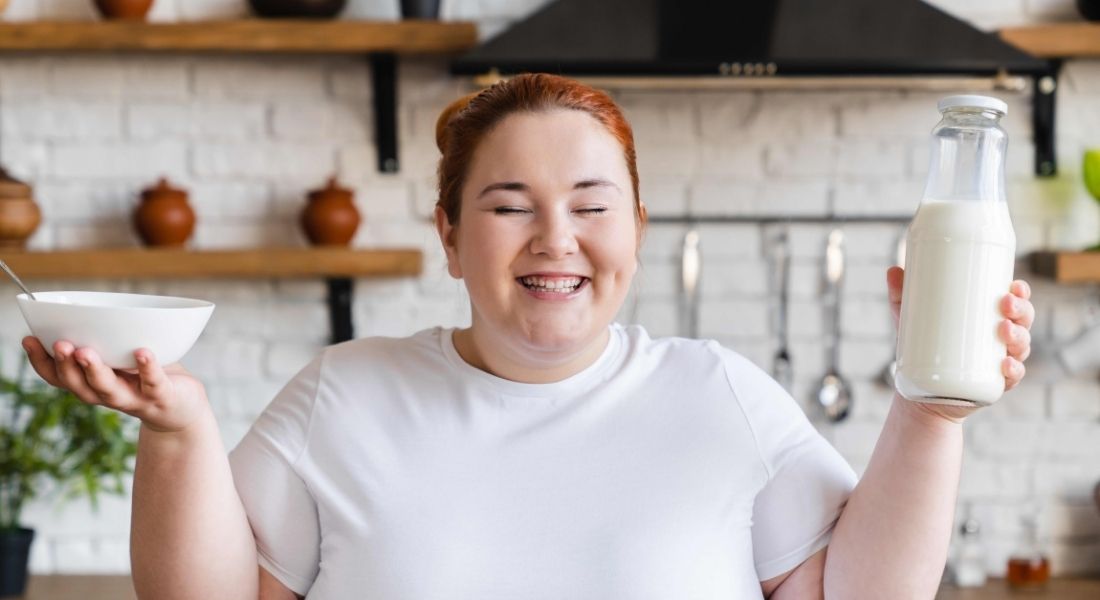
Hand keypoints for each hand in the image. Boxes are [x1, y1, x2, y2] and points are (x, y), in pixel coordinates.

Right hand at [22, 336, 209, 433]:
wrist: (183, 410)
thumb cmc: (147, 377)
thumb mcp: (121, 359)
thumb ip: (105, 342)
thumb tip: (82, 309)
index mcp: (93, 384)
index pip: (59, 377)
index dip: (41, 361)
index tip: (29, 339)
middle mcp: (108, 395)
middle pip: (79, 385)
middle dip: (65, 365)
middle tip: (59, 343)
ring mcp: (134, 398)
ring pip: (108, 389)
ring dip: (95, 371)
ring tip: (86, 352)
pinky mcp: (162, 397)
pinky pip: (153, 383)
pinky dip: (147, 367)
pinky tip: (142, 352)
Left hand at [886, 267, 1034, 420]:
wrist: (922, 391)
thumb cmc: (923, 347)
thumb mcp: (912, 319)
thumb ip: (902, 295)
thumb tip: (892, 269)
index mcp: (989, 317)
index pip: (1014, 301)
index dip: (1021, 292)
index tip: (1015, 285)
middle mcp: (1002, 338)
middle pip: (1022, 320)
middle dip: (1020, 310)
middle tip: (1005, 304)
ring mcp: (1001, 361)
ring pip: (1020, 346)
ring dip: (1018, 336)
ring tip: (1003, 329)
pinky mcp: (994, 383)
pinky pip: (1012, 377)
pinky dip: (1013, 370)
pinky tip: (1006, 364)